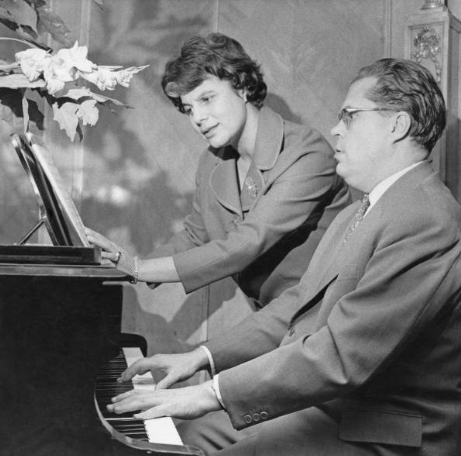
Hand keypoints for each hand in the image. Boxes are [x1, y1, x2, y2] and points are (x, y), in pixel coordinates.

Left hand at [85, 227, 133, 275]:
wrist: (133, 266)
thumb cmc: (119, 261)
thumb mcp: (110, 254)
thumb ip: (100, 250)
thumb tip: (88, 247)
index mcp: (109, 245)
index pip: (99, 236)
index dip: (91, 232)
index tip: (81, 227)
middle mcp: (112, 246)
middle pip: (101, 238)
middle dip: (92, 234)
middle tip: (83, 230)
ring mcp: (115, 252)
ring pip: (106, 245)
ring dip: (97, 241)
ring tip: (88, 238)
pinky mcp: (118, 259)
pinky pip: (111, 257)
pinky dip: (105, 256)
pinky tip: (98, 254)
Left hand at [107, 381, 221, 419]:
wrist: (205, 396)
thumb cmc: (191, 401)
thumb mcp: (172, 403)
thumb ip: (160, 406)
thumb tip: (149, 411)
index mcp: (160, 394)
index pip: (139, 394)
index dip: (125, 397)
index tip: (114, 401)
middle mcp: (160, 395)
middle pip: (137, 397)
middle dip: (121, 402)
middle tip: (108, 406)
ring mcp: (165, 401)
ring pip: (144, 403)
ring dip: (128, 406)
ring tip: (117, 410)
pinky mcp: (172, 408)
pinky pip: (158, 411)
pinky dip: (147, 413)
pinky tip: (138, 416)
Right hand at [118, 348, 208, 389]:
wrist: (195, 359)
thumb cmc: (186, 366)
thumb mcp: (175, 376)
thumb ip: (165, 383)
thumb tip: (155, 392)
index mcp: (157, 361)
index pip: (139, 365)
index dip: (129, 372)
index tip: (122, 379)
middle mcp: (156, 359)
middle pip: (138, 364)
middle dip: (128, 371)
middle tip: (119, 379)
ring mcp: (159, 359)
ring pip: (142, 363)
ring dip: (133, 370)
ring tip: (126, 377)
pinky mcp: (162, 362)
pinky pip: (147, 364)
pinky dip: (140, 369)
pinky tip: (140, 374)